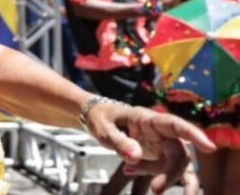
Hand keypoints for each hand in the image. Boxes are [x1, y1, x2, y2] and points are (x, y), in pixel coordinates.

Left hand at [85, 101, 214, 193]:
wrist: (97, 118)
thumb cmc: (102, 118)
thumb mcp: (104, 129)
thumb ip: (119, 142)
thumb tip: (135, 155)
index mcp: (149, 119)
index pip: (174, 125)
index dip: (193, 134)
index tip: (209, 147)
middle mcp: (160, 132)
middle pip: (178, 153)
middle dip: (172, 173)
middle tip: (157, 190)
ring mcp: (161, 145)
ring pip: (176, 165)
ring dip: (167, 179)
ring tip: (154, 191)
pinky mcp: (158, 156)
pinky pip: (163, 170)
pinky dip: (152, 175)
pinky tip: (128, 171)